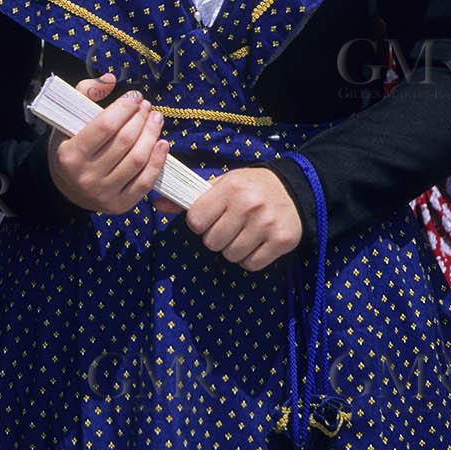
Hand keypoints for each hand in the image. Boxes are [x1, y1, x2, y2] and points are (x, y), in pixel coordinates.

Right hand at [48, 73, 169, 212]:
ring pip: (137, 160)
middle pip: (125, 141)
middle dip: (141, 119)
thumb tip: (110, 79)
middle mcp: (86, 176)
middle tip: (147, 106)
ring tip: (156, 120)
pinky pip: (145, 182)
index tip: (135, 97)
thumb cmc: (70, 146)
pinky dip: (158, 161)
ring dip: (152, 135)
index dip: (125, 108)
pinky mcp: (119, 205)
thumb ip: (85, 93)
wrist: (65, 188)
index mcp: (70, 154)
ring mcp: (103, 193)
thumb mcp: (67, 119)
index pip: (105, 126)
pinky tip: (162, 144)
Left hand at [158, 167, 301, 270]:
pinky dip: (250, 258)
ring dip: (233, 249)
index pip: (196, 220)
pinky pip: (251, 264)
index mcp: (231, 188)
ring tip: (243, 233)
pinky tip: (256, 242)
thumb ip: (189, 197)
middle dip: (216, 237)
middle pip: (212, 242)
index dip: (199, 223)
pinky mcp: (281, 241)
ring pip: (230, 255)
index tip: (210, 218)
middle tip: (229, 226)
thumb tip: (157, 203)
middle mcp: (249, 205)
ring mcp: (266, 224)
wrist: (294, 189)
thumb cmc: (249, 188)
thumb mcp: (221, 185)